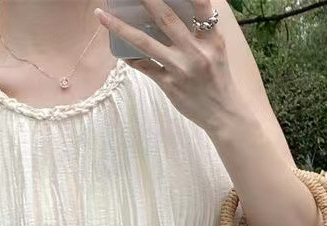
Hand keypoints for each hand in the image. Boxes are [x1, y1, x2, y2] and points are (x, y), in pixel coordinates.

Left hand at [94, 0, 238, 132]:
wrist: (223, 114)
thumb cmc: (218, 78)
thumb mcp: (215, 48)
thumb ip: (200, 28)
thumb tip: (176, 9)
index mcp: (211, 38)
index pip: (200, 5)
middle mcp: (195, 51)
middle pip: (166, 19)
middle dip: (147, 0)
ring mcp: (180, 69)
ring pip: (145, 43)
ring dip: (121, 28)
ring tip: (102, 15)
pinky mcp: (169, 85)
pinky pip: (144, 67)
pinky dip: (131, 58)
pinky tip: (120, 51)